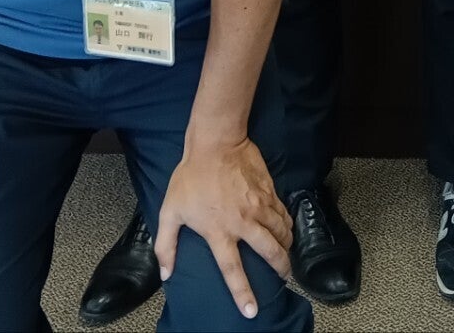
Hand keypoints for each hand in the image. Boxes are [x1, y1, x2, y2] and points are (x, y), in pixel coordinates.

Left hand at [156, 134, 292, 319]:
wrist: (216, 142)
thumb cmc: (190, 177)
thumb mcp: (170, 211)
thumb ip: (166, 245)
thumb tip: (166, 273)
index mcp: (219, 232)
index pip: (232, 270)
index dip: (243, 293)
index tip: (252, 311)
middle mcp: (243, 222)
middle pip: (270, 252)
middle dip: (281, 268)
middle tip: (285, 277)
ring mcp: (259, 206)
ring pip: (281, 233)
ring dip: (286, 246)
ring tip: (286, 254)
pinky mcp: (269, 191)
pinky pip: (283, 214)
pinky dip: (287, 225)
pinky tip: (286, 229)